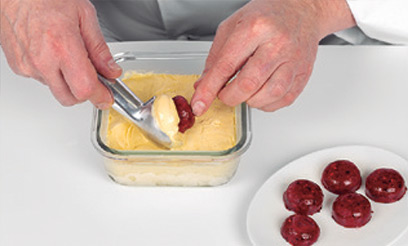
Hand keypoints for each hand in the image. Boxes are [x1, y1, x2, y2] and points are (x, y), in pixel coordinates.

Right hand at [0, 0, 121, 108]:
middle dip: (86, 93)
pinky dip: (53, 74)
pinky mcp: (18, 67)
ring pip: (56, 91)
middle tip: (95, 80)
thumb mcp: (85, 15)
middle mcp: (42, 60)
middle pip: (70, 98)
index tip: (107, 97)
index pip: (85, 89)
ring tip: (70, 57)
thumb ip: (100, 49)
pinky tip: (54, 55)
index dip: (100, 96)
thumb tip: (111, 71)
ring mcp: (27, 66)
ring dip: (68, 83)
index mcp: (62, 46)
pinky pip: (42, 81)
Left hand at [191, 0, 355, 114]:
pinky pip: (284, 99)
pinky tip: (261, 93)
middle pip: (248, 84)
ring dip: (250, 100)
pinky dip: (267, 103)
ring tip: (245, 90)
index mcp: (255, 28)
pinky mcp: (304, 72)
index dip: (209, 89)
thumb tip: (204, 85)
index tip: (199, 104)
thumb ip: (216, 57)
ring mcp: (293, 59)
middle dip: (229, 97)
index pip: (226, 66)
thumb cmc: (267, 15)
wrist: (301, 9)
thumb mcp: (233, 26)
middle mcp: (277, 43)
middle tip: (225, 93)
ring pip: (267, 95)